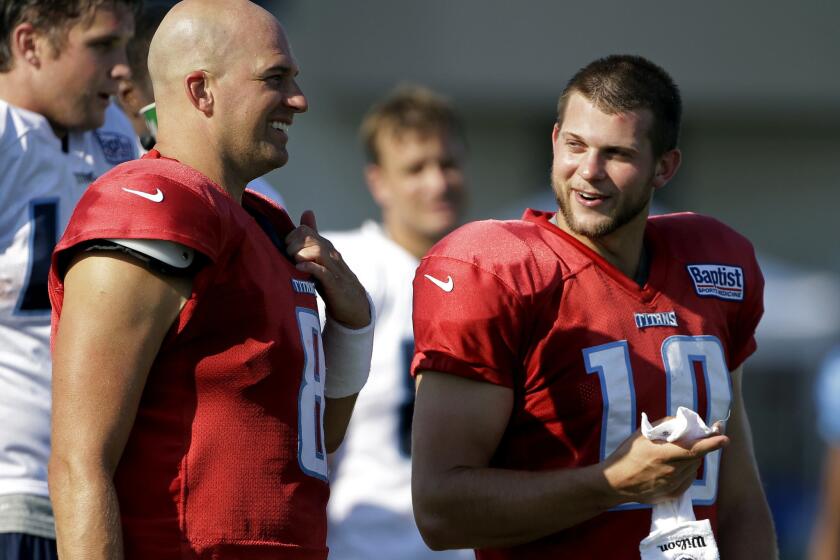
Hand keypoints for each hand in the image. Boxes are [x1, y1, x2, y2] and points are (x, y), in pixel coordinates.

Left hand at [285, 210, 370, 328]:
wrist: (353, 304)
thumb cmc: (332, 280)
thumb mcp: (320, 257)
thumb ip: (312, 237)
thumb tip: (307, 212)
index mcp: (325, 246)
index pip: (304, 230)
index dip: (290, 238)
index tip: (285, 251)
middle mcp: (330, 253)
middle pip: (309, 238)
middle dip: (293, 247)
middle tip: (288, 259)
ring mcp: (334, 268)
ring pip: (316, 251)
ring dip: (300, 255)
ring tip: (294, 264)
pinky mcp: (335, 284)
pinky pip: (323, 272)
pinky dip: (311, 267)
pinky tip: (300, 268)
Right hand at [601, 425, 728, 504]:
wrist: (616, 482)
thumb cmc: (627, 455)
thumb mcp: (642, 435)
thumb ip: (663, 426)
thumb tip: (682, 422)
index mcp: (664, 454)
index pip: (695, 449)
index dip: (712, 443)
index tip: (725, 438)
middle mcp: (671, 471)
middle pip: (697, 457)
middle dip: (700, 446)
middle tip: (696, 438)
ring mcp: (673, 484)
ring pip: (693, 468)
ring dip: (692, 458)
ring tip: (677, 453)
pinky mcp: (673, 494)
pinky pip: (688, 479)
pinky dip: (686, 470)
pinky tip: (674, 466)